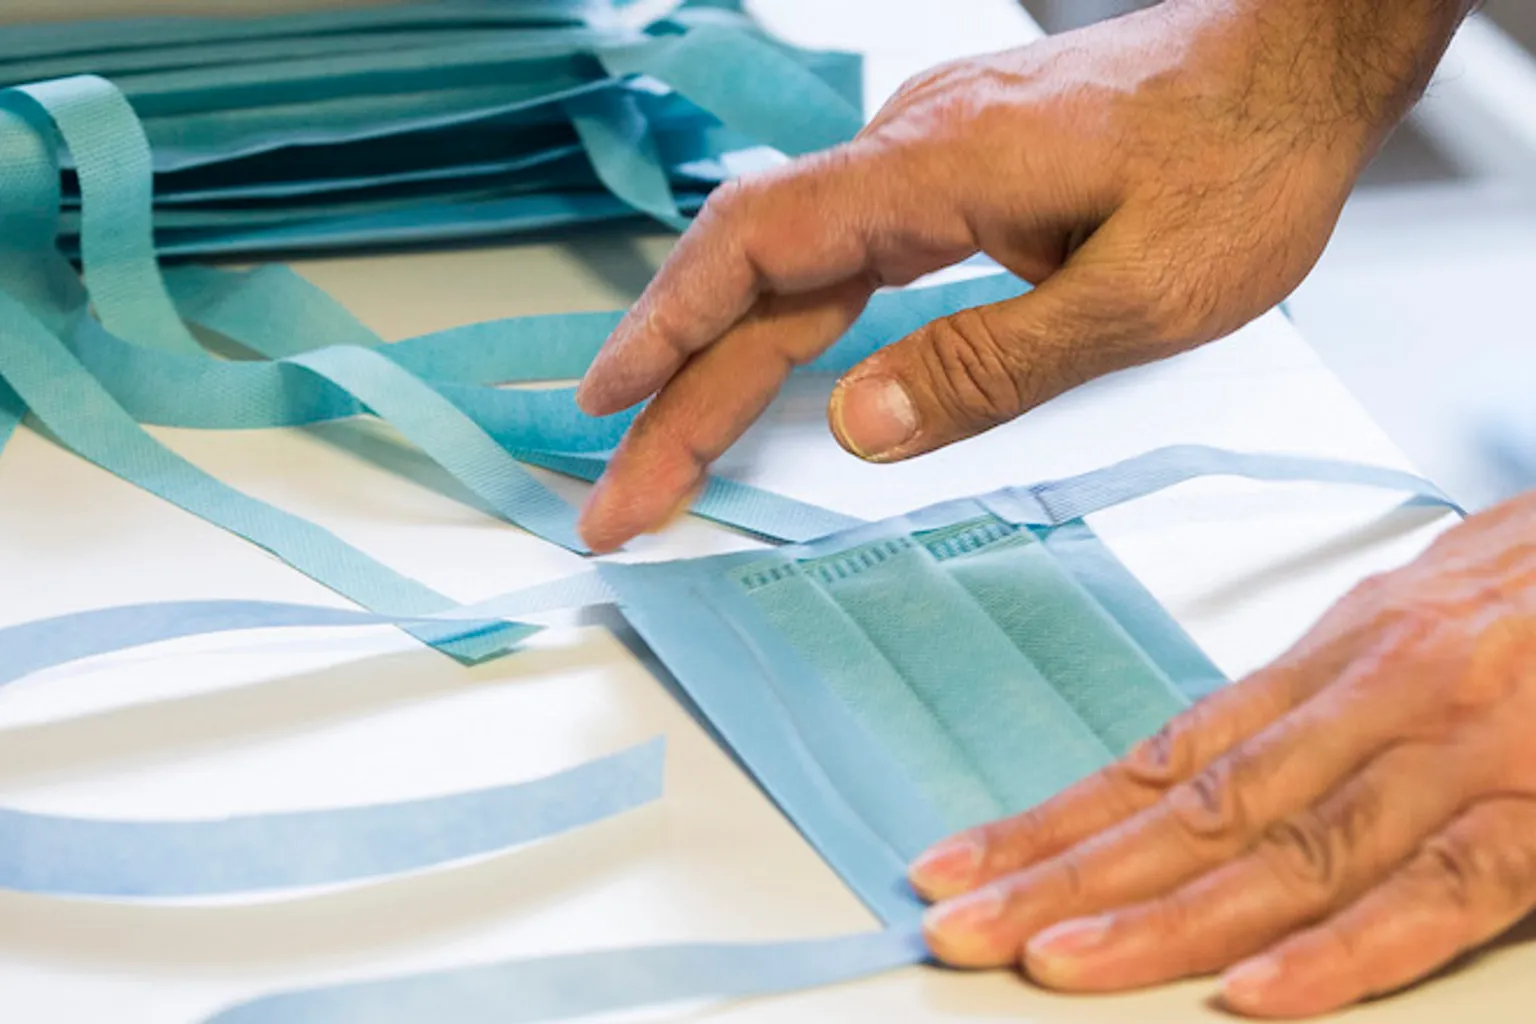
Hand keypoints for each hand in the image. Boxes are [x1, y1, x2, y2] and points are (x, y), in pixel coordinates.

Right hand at [573, 0, 1466, 551]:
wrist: (1300, 59)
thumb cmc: (1245, 160)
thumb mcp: (1139, 296)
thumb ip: (993, 362)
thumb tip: (861, 425)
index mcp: (940, 167)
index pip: (760, 247)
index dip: (669, 329)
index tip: (608, 406)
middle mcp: (912, 153)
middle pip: (757, 278)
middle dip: (680, 393)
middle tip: (628, 496)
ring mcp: (927, 160)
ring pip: (794, 272)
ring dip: (725, 367)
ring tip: (671, 456)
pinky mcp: (953, 177)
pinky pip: (843, 259)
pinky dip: (789, 328)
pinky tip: (769, 376)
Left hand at [910, 489, 1535, 1017]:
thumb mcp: (1413, 618)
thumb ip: (1314, 700)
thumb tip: (1205, 767)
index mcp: (1333, 662)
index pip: (1164, 757)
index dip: (1055, 818)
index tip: (957, 862)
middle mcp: (1374, 702)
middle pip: (1196, 810)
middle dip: (1065, 876)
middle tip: (956, 927)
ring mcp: (1463, 757)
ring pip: (1290, 853)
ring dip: (1164, 917)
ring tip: (1054, 963)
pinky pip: (1444, 891)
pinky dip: (1347, 951)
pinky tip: (1253, 995)